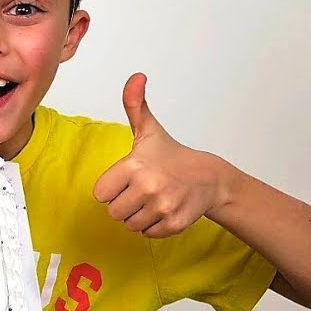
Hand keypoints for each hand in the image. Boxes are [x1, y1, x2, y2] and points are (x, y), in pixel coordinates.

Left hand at [92, 73, 231, 237]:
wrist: (209, 178)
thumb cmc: (171, 155)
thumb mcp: (148, 129)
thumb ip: (134, 104)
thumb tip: (136, 77)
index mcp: (135, 165)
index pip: (100, 193)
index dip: (111, 187)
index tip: (126, 179)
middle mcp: (148, 187)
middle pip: (114, 212)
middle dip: (124, 203)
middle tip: (140, 190)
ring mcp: (162, 207)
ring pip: (129, 224)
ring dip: (138, 215)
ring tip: (152, 199)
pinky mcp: (174, 224)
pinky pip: (147, 234)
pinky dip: (153, 226)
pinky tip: (163, 209)